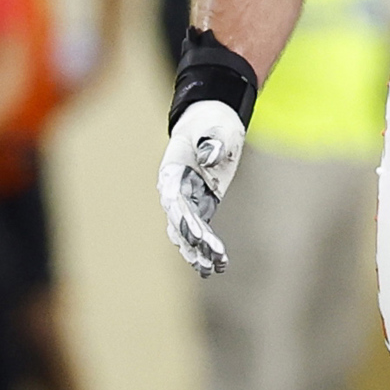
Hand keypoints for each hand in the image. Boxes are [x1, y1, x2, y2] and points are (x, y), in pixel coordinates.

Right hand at [156, 98, 245, 276]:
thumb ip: (213, 143)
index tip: (196, 234)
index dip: (182, 217)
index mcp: (173, 169)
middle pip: (180, 219)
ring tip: (211, 268)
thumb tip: (210, 158)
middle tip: (211, 254)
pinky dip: (205, 248)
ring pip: (186, 231)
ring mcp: (186, 199)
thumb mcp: (216, 128)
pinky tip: (215, 265)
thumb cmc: (212, 122)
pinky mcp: (201, 205)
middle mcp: (174, 188)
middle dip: (195, 238)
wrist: (210, 121)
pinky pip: (200, 230)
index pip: (173, 198)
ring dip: (197, 250)